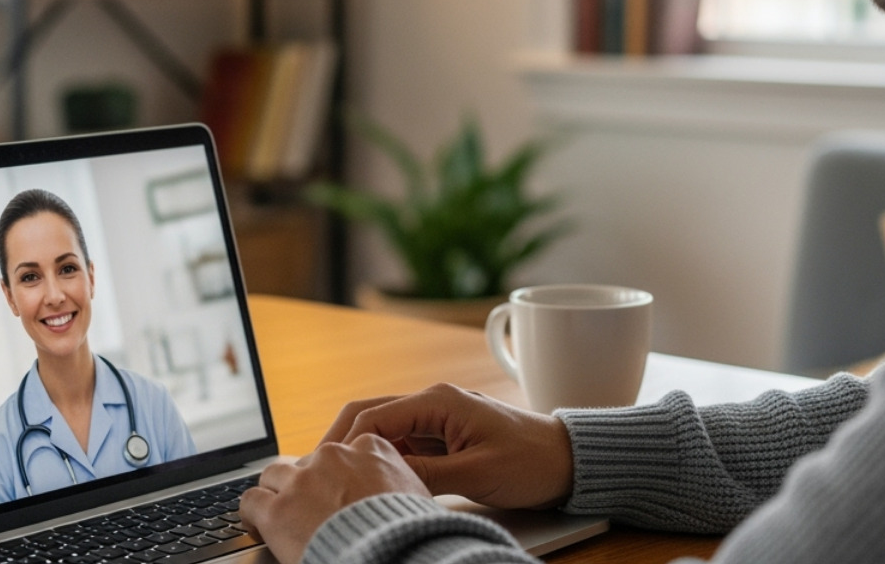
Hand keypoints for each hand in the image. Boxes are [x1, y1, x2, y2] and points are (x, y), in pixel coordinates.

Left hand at [239, 435, 429, 563]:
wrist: (392, 554)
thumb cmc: (410, 531)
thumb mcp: (416, 495)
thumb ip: (398, 482)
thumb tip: (398, 493)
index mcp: (369, 448)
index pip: (341, 452)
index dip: (335, 475)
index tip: (334, 492)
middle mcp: (333, 456)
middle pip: (307, 462)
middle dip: (305, 484)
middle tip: (307, 508)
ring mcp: (302, 481)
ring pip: (274, 475)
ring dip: (275, 493)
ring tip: (276, 512)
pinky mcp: (278, 510)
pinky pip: (250, 500)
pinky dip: (250, 512)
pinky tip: (255, 523)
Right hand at [321, 383, 572, 509]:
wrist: (569, 461)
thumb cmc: (531, 461)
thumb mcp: (476, 475)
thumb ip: (426, 477)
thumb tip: (380, 482)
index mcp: (438, 400)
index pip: (372, 416)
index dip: (342, 443)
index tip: (322, 470)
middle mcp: (433, 401)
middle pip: (369, 416)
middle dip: (340, 442)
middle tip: (315, 474)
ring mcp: (437, 418)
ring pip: (383, 432)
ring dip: (360, 454)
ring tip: (338, 483)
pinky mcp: (443, 437)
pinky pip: (402, 445)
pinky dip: (383, 462)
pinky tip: (372, 484)